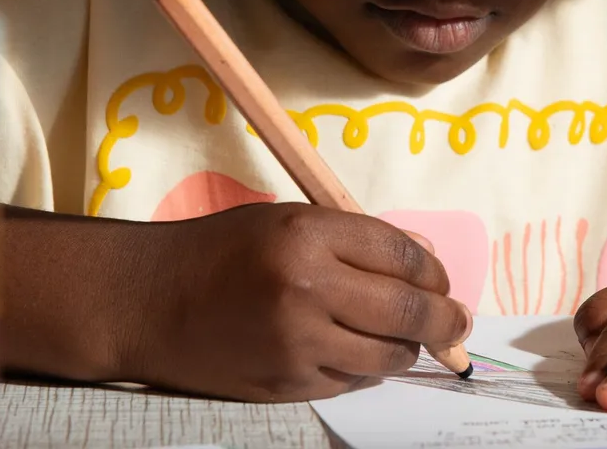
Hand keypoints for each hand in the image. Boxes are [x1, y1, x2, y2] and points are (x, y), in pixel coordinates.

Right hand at [132, 203, 472, 402]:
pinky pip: (353, 382)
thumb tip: (424, 258)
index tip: (443, 281)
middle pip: (408, 310)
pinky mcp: (287, 384)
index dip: (435, 270)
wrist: (149, 301)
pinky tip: (358, 353)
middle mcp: (307, 288)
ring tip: (408, 339)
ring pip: (389, 355)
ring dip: (409, 348)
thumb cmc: (220, 251)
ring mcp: (298, 343)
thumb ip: (355, 238)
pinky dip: (367, 369)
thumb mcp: (287, 221)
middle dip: (446, 318)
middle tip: (457, 321)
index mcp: (308, 234)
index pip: (403, 255)